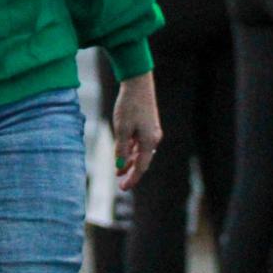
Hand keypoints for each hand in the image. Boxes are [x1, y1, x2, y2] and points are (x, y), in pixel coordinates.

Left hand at [112, 71, 162, 190]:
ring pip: (140, 151)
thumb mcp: (122, 128)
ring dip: (129, 160)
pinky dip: (131, 148)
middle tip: (120, 181)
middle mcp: (154, 139)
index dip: (132, 178)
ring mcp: (152, 131)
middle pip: (142, 160)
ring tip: (118, 168)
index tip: (123, 188)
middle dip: (130, 170)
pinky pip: (140, 142)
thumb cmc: (129, 106)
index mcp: (149, 142)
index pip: (141, 167)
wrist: (138, 84)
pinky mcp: (148, 125)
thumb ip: (121, 148)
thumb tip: (119, 165)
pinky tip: (123, 152)